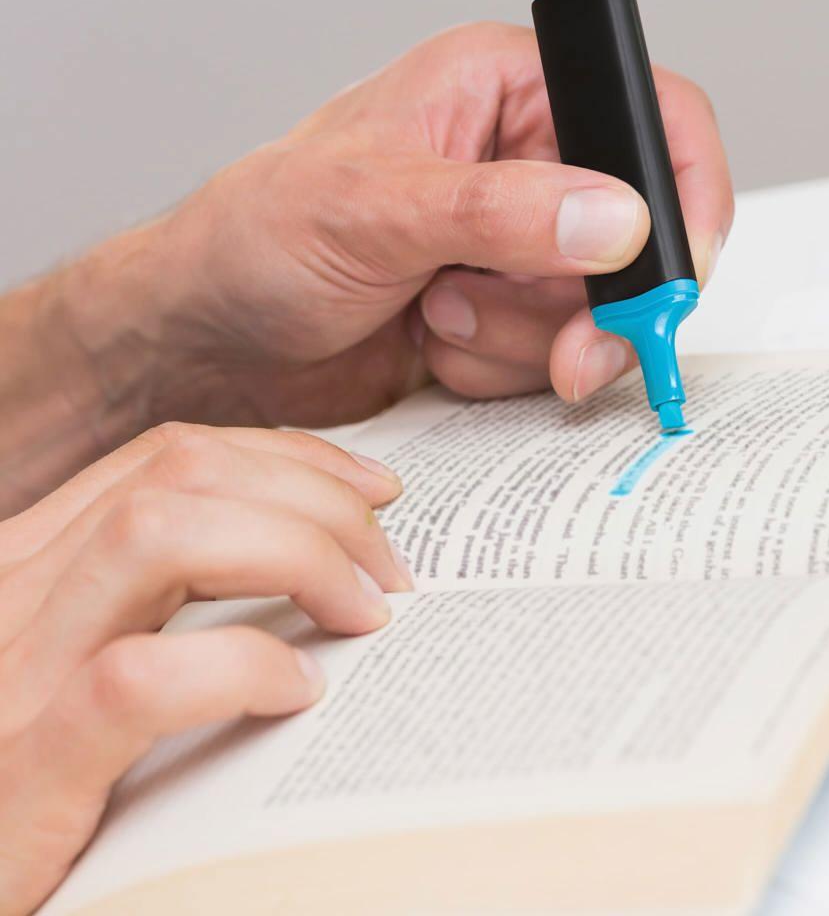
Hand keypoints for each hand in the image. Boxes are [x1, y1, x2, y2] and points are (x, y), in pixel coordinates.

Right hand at [0, 422, 408, 911]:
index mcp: (35, 561)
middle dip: (315, 496)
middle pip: (184, 474)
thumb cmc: (42, 774)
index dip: (286, 456)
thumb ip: (160, 598)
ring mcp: (13, 675)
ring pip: (160, 533)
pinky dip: (240, 667)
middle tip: (389, 564)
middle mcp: (14, 591)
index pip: (172, 457)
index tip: (371, 490)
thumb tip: (315, 556)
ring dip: (295, 552)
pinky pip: (140, 680)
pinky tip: (298, 692)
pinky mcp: (22, 772)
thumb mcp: (85, 653)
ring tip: (363, 610)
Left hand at [61, 21, 732, 431]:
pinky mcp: (502, 318)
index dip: (680, 196)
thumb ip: (499, 211)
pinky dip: (494, 370)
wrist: (216, 339)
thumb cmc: (259, 239)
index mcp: (502, 91)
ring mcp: (514, 250)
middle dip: (588, 306)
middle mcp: (521, 166)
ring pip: (594, 312)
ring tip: (436, 313)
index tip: (669, 279)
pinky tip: (430, 343)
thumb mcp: (373, 207)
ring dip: (519, 339)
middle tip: (556, 345)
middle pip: (635, 238)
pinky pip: (549, 358)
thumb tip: (615, 220)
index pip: (646, 114)